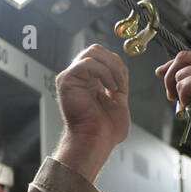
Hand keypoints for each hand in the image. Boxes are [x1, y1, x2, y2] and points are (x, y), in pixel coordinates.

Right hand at [54, 45, 129, 180]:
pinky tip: (109, 89)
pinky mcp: (67, 80)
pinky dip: (104, 73)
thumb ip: (119, 83)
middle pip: (96, 50)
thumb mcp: (118, 102)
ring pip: (93, 52)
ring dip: (111, 69)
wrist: (97, 142)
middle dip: (115, 64)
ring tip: (115, 88)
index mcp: (89, 81)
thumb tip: (121, 67)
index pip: (102, 57)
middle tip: (121, 85)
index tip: (123, 86)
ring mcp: (71, 77)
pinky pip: (87, 63)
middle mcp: (78, 77)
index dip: (117, 65)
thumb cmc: (106, 130)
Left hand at [155, 52, 190, 149]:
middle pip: (183, 59)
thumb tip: (175, 78)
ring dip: (180, 93)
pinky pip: (184, 86)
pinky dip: (184, 100)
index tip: (161, 73)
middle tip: (170, 96)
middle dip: (170, 76)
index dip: (172, 65)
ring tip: (190, 107)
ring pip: (181, 74)